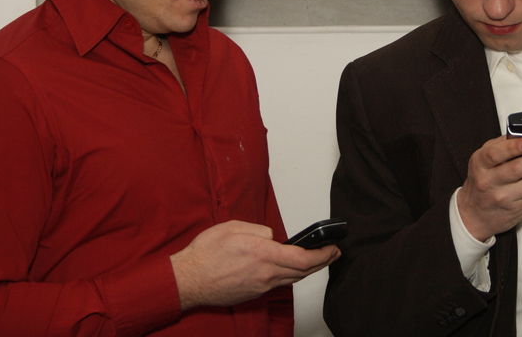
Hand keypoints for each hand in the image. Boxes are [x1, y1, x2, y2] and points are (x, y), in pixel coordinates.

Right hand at [170, 220, 339, 309]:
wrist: (188, 280)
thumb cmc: (205, 254)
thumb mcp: (233, 227)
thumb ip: (259, 230)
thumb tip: (272, 237)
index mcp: (262, 254)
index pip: (303, 258)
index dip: (322, 254)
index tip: (333, 248)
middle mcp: (264, 273)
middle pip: (303, 271)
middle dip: (322, 261)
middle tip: (333, 253)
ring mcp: (259, 286)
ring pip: (292, 279)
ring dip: (308, 269)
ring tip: (318, 259)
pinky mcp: (254, 293)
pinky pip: (279, 284)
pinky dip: (291, 275)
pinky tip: (293, 269)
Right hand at [457, 136, 521, 240]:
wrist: (475, 213)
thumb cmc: (482, 181)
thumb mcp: (482, 160)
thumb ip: (500, 147)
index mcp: (480, 164)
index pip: (495, 154)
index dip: (513, 147)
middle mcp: (491, 181)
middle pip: (519, 169)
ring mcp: (505, 197)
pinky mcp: (519, 208)